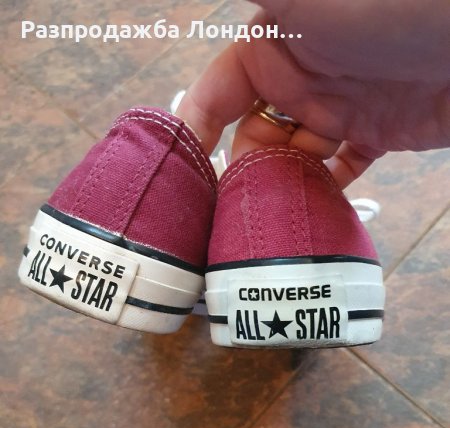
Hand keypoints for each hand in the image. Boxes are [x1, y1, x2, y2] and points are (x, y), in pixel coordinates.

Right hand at [177, 2, 449, 186]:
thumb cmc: (390, 7)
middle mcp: (304, 79)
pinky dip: (324, 189)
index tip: (184, 168)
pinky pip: (341, 169)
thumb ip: (257, 8)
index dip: (197, 127)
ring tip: (265, 219)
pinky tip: (309, 211)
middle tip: (232, 206)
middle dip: (241, 168)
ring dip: (280, 187)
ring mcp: (340, 108)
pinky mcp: (376, 133)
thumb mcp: (299, 0)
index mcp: (277, 47)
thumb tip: (183, 7)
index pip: (220, 92)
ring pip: (295, 158)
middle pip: (255, 135)